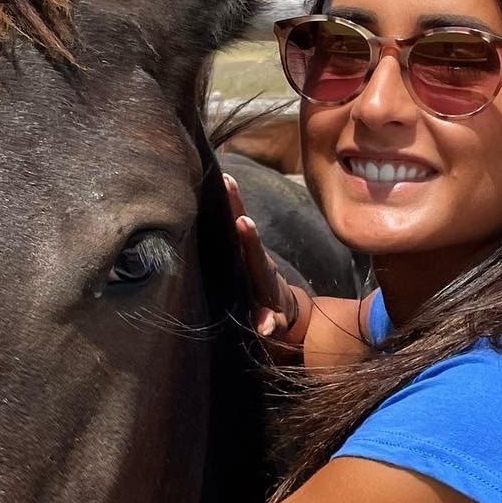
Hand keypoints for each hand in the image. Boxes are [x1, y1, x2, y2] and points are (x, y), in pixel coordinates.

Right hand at [222, 172, 304, 347]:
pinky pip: (232, 226)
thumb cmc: (277, 319)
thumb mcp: (277, 326)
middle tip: (227, 182)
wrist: (284, 309)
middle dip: (237, 207)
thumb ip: (272, 324)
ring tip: (222, 176)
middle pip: (245, 230)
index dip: (250, 239)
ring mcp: (248, 253)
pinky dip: (227, 208)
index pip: (255, 255)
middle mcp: (256, 258)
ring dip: (232, 201)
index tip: (243, 221)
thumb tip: (266, 326)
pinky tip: (216, 187)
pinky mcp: (241, 250)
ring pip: (237, 222)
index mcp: (263, 276)